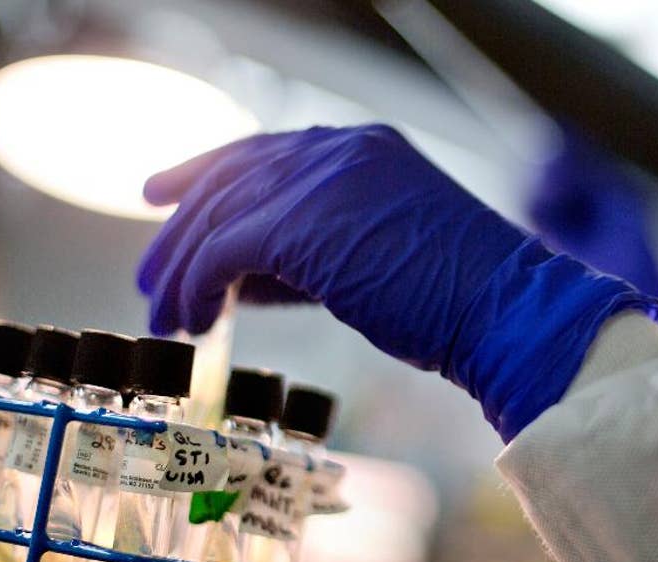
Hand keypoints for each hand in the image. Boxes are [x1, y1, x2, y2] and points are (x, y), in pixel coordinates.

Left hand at [139, 125, 657, 439]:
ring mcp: (322, 179)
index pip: (264, 152)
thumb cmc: (457, 300)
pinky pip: (223, 248)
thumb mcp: (376, 259)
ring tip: (165, 314)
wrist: (505, 311)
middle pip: (230, 177)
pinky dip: (197, 285)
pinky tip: (193, 319)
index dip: (205, 174)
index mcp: (361, 147)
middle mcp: (338, 150)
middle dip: (179, 228)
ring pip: (219, 213)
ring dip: (182, 268)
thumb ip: (308, 253)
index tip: (164, 198)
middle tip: (151, 275)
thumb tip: (239, 275)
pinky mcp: (304, 224)